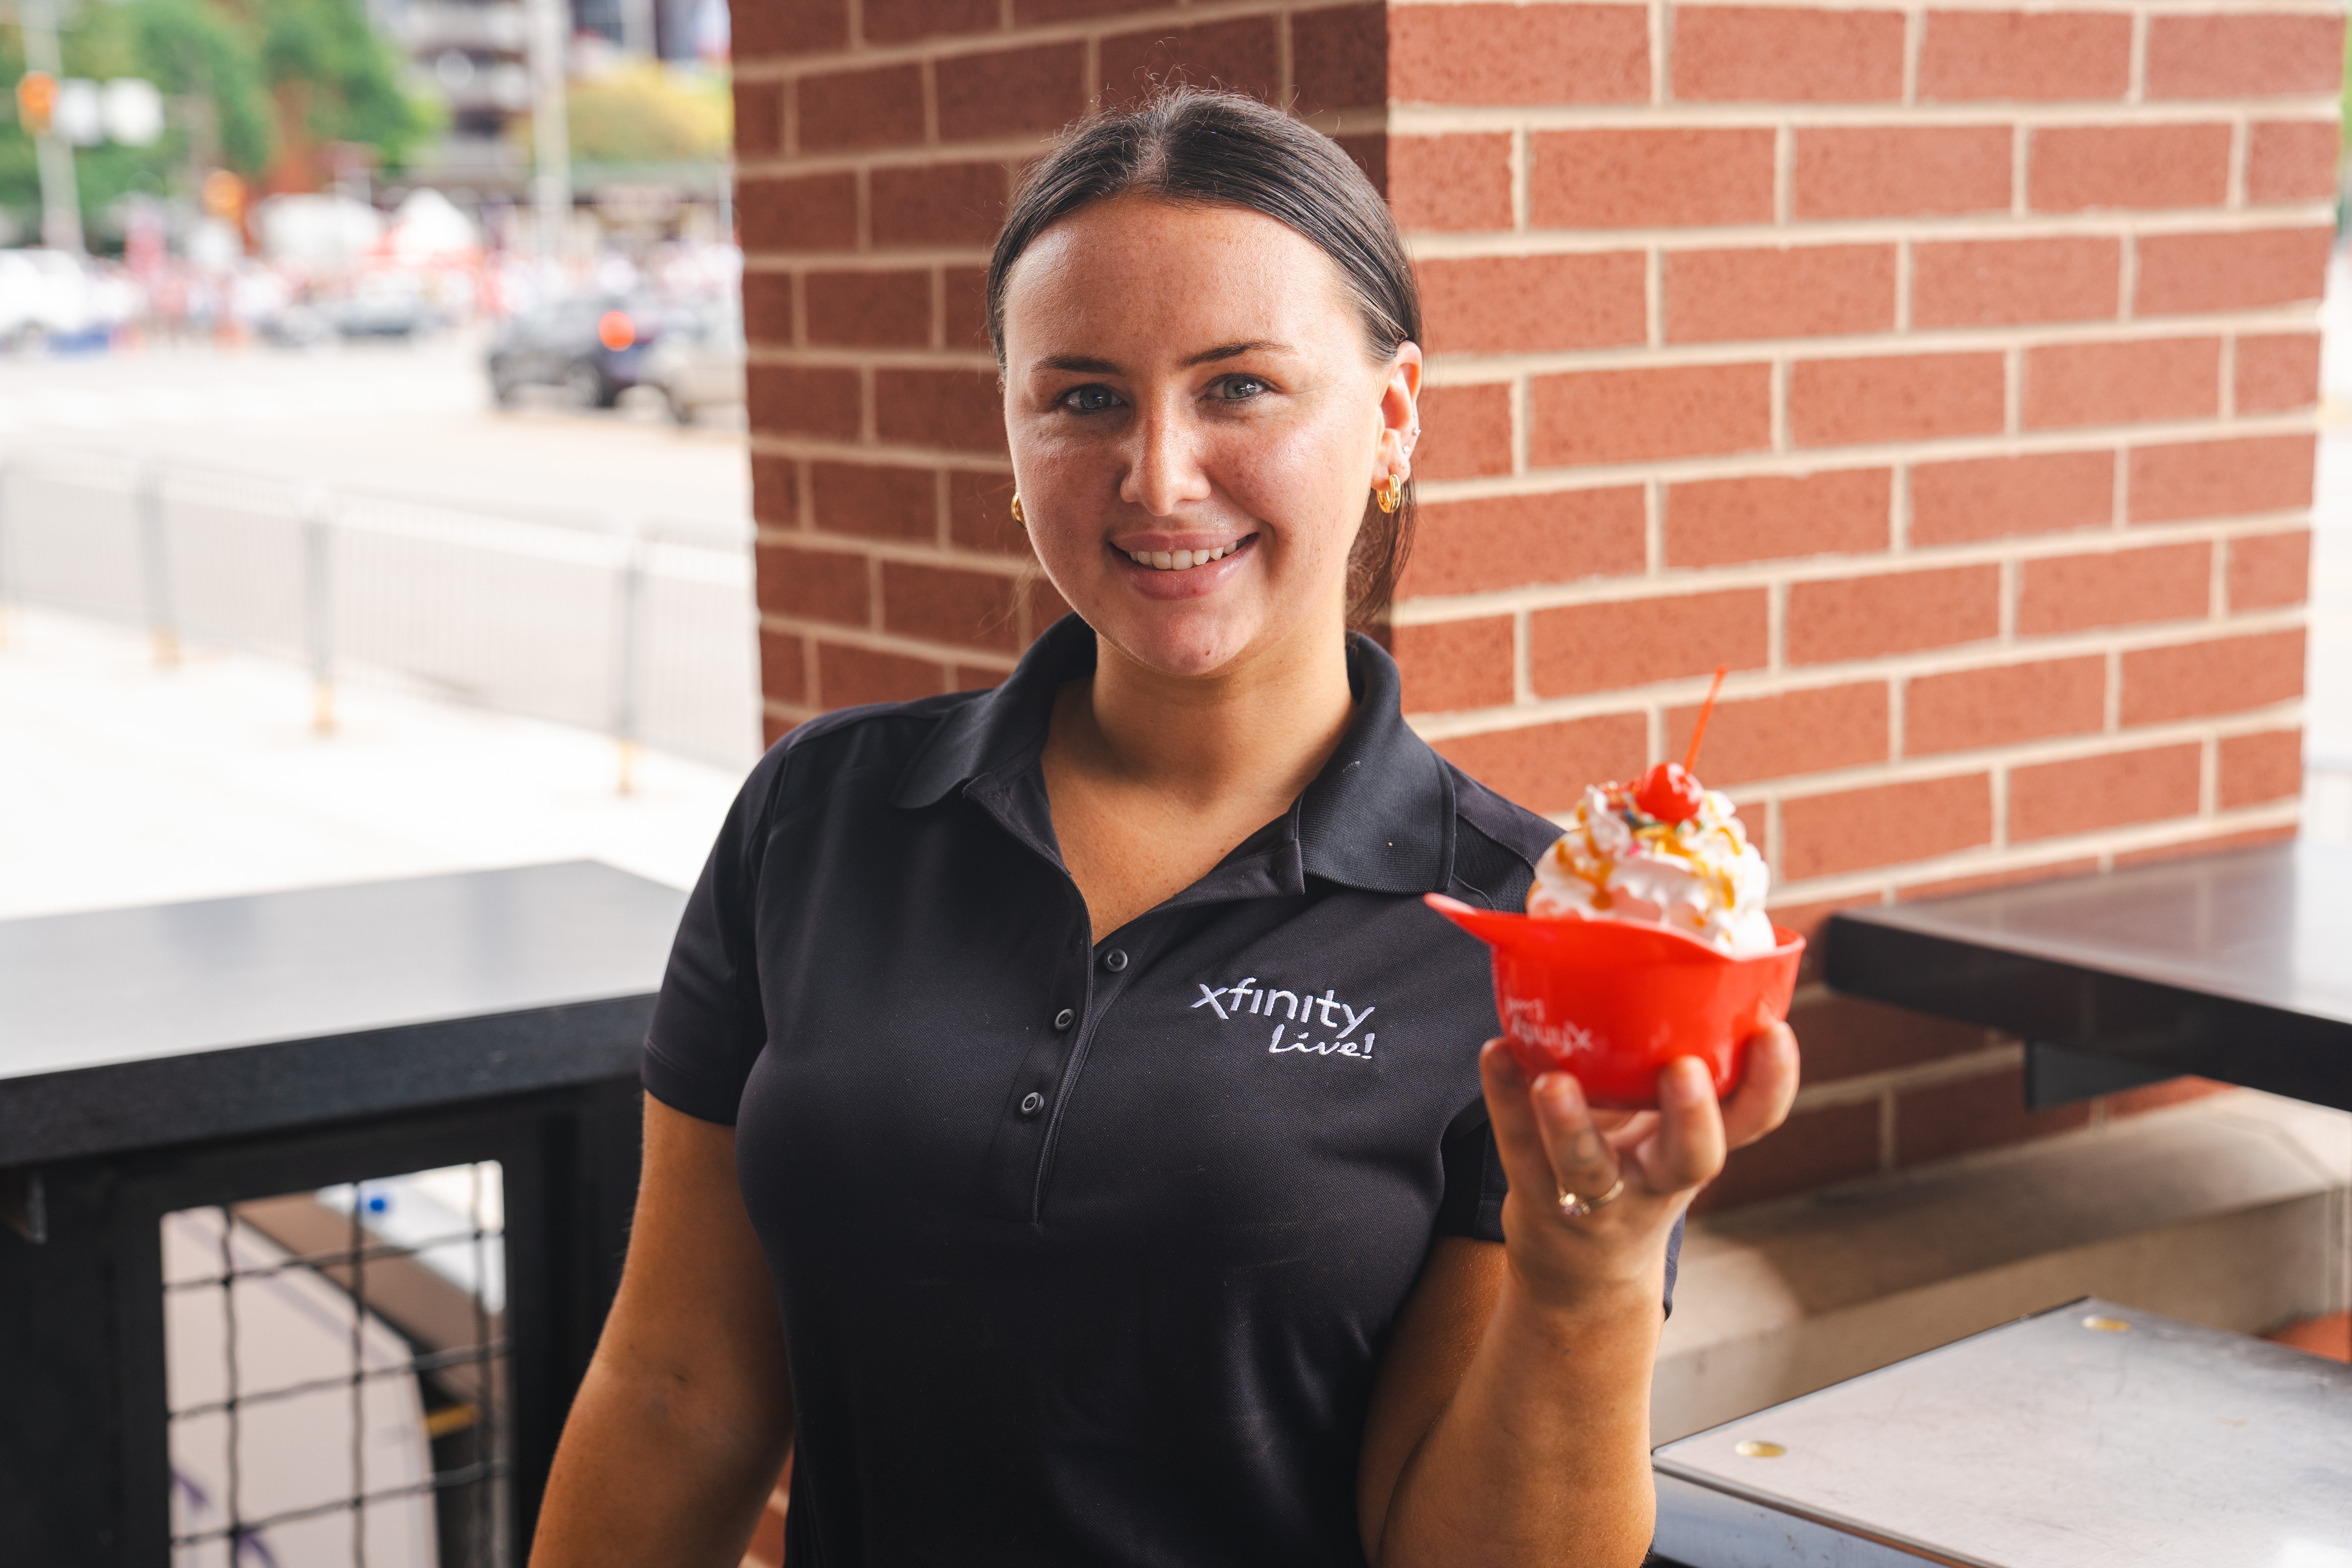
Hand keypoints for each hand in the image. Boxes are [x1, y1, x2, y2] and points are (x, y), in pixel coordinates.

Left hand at [1478, 1024, 1799, 1314]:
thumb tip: (1672, 948)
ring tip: (1553, 1081)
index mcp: (1696, 1149)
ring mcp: (1596, 1196)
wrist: (1580, 1272)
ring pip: (1588, 1167)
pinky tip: (1496, 1052)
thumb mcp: (1665, 1132)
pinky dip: (1505, 1095)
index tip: (1775, 1031)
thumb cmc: (1630, 1171)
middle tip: (1684, 1070)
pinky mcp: (1538, 1194)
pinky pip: (1518, 1145)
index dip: (1772, 1083)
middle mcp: (1656, 1178)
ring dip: (1571, 1124)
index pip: (1752, 1121)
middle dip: (1694, 1115)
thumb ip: (1673, 1063)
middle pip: (1692, 1158)